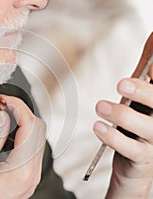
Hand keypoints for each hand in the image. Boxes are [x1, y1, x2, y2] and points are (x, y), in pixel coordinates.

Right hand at [0, 96, 45, 198]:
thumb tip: (2, 116)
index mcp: (21, 170)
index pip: (30, 126)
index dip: (18, 107)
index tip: (2, 100)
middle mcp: (32, 172)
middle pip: (38, 130)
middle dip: (21, 112)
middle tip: (0, 107)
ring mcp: (32, 175)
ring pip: (37, 138)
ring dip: (22, 122)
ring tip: (0, 118)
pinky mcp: (28, 176)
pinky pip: (32, 148)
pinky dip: (21, 135)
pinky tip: (5, 134)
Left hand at [93, 67, 152, 197]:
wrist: (135, 162)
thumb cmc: (137, 121)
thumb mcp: (140, 94)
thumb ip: (146, 69)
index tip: (147, 67)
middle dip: (143, 92)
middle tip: (121, 84)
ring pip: (147, 127)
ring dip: (121, 115)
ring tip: (100, 107)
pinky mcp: (144, 158)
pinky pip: (130, 149)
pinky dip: (112, 137)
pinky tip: (98, 127)